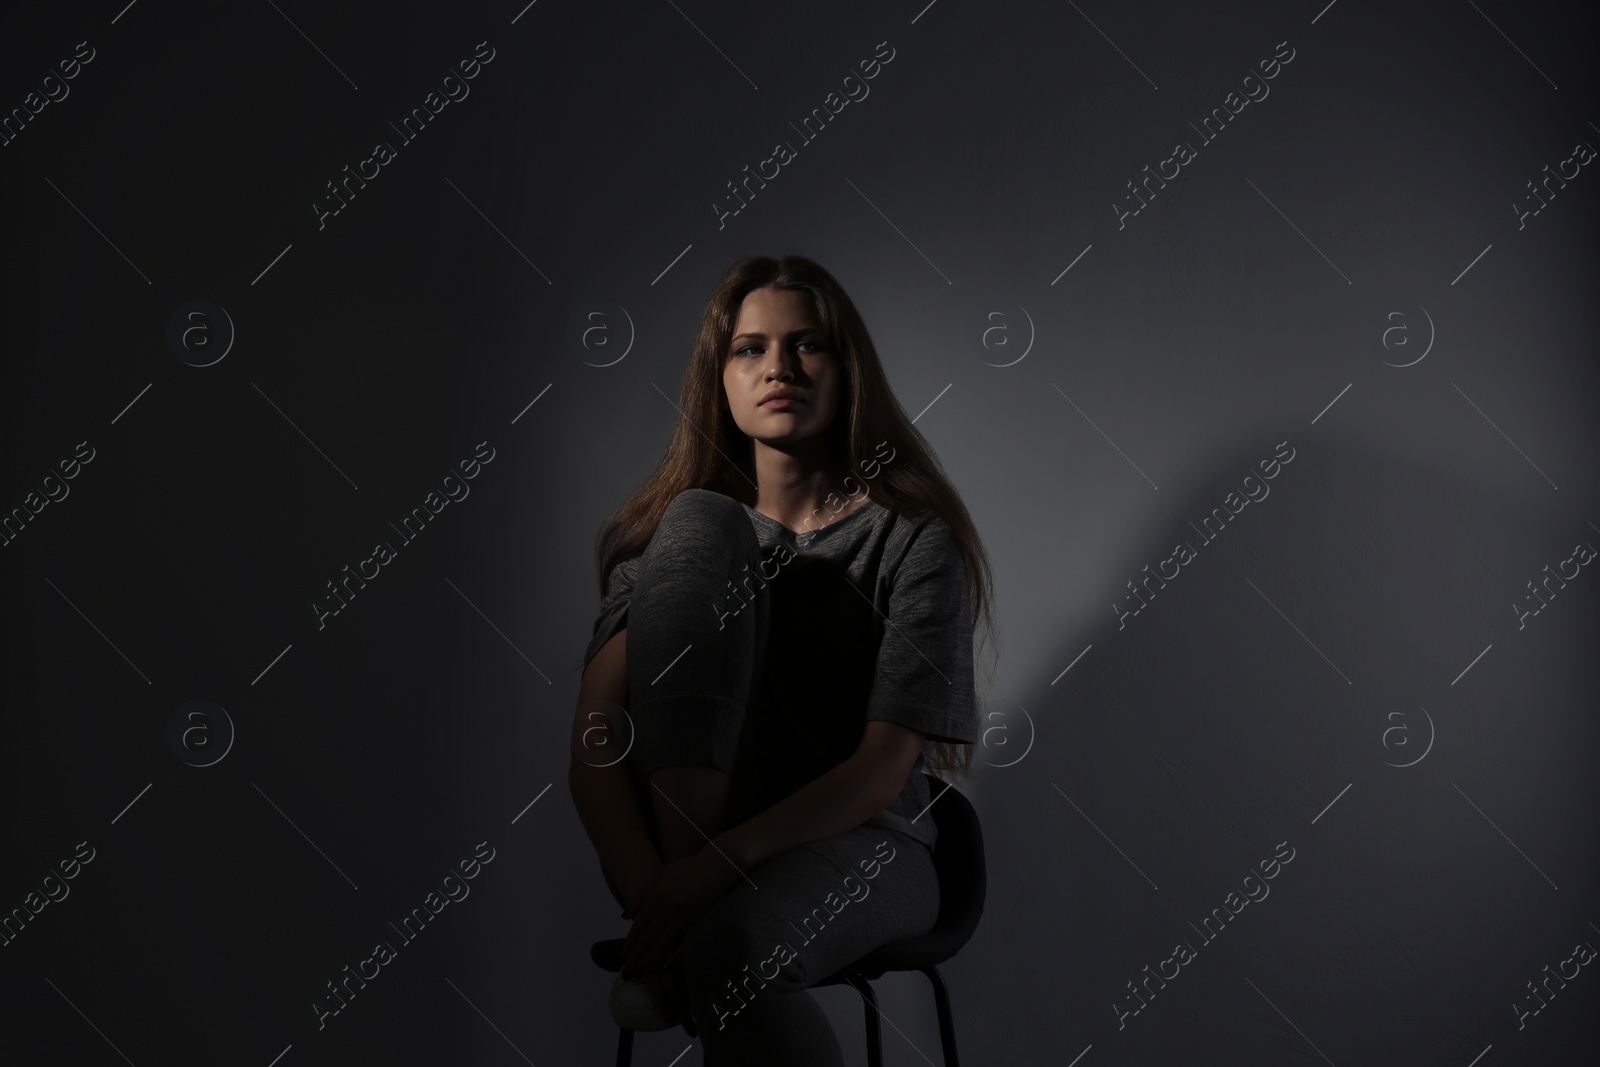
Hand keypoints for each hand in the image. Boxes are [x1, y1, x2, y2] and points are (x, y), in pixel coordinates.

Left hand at [621, 845, 744, 978]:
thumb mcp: (661, 873)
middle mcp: (668, 905)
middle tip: (627, 973)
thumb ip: (642, 893)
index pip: (638, 926)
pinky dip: (675, 956)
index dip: (629, 944)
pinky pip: (685, 942)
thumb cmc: (689, 868)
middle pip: (648, 938)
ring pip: (664, 943)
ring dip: (651, 961)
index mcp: (657, 893)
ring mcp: (686, 913)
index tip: (622, 958)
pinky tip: (667, 966)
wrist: (721, 862)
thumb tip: (625, 916)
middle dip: (636, 957)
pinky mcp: (701, 919)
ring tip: (643, 974)